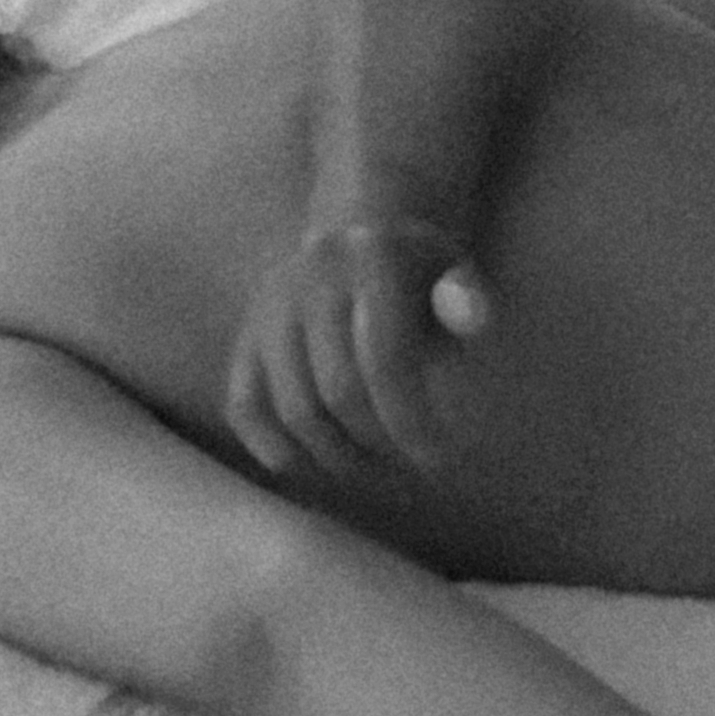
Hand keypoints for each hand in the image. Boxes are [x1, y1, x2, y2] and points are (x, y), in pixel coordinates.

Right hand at [225, 219, 491, 480]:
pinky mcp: (243, 339)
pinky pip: (247, 412)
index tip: (436, 459)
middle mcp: (310, 275)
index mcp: (372, 255)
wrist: (355, 245)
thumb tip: (471, 316)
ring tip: (376, 470)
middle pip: (337, 391)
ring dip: (336, 457)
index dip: (410, 419)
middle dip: (377, 442)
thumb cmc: (419, 275)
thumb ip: (468, 300)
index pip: (385, 356)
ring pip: (293, 411)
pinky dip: (282, 452)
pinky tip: (325, 464)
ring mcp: (268, 308)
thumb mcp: (453, 273)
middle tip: (406, 467)